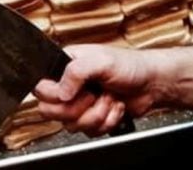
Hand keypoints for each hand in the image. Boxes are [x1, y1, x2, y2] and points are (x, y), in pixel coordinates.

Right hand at [34, 44, 158, 136]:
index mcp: (66, 66)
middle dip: (77, 108)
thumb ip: (76, 72)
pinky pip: (89, 131)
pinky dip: (106, 121)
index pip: (41, 88)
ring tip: (109, 99)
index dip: (55, 94)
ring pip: (71, 125)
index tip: (73, 91)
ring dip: (96, 114)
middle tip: (93, 96)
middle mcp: (70, 86)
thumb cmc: (130, 65)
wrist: (151, 84)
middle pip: (51, 111)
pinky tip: (115, 107)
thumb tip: (60, 92)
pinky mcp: (93, 118)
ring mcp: (81, 104)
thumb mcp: (101, 60)